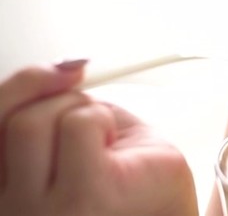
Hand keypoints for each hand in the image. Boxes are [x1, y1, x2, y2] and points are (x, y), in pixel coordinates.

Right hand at [0, 60, 199, 215]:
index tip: (56, 71)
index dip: (17, 89)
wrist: (170, 212)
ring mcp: (42, 210)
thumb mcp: (77, 138)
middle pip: (9, 120)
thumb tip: (62, 66)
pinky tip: (122, 154)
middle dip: (57, 101)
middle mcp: (15, 207)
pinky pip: (80, 123)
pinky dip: (105, 121)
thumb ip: (53, 110)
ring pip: (34, 119)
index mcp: (11, 191)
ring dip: (84, 113)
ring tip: (108, 144)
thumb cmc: (130, 183)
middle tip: (94, 118)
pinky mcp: (83, 196)